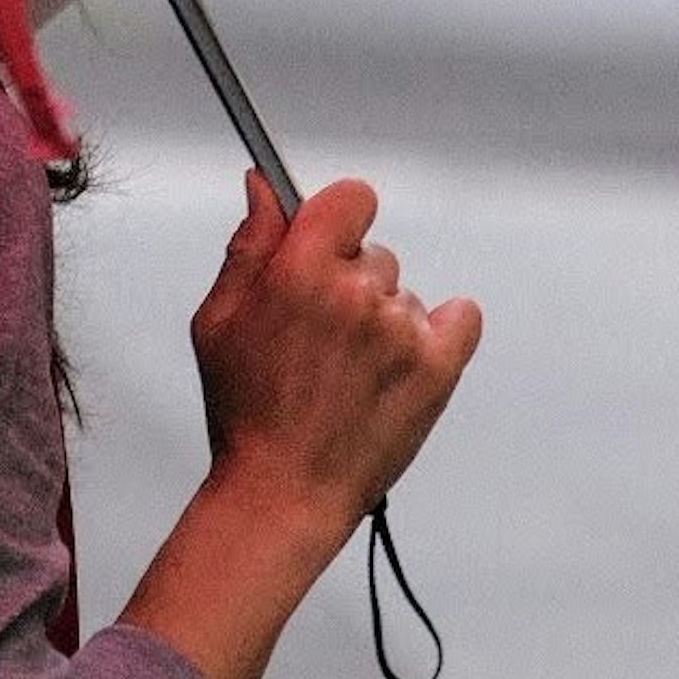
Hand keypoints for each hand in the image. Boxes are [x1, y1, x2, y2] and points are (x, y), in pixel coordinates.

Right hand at [189, 171, 481, 532]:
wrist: (284, 491)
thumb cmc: (244, 411)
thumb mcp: (217, 320)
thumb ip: (248, 246)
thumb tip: (263, 186)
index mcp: (300, 271)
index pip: (351, 198)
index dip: (336, 218)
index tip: (324, 242)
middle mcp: (358, 293)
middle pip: (373, 252)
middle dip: (347, 280)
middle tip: (317, 334)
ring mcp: (403, 331)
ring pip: (403, 294)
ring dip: (382, 317)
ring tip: (347, 371)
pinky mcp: (439, 368)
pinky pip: (460, 316)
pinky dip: (441, 329)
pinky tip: (403, 358)